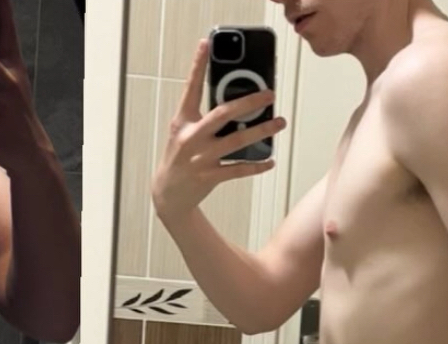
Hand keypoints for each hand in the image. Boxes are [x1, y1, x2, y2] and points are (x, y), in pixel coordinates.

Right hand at [151, 39, 288, 225]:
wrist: (168, 195)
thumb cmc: (180, 158)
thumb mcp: (184, 133)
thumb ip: (204, 118)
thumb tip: (236, 105)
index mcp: (183, 122)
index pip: (191, 89)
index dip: (197, 65)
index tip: (205, 44)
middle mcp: (191, 138)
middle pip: (224, 113)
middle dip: (249, 101)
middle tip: (270, 93)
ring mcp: (201, 158)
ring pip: (237, 140)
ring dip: (262, 130)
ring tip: (279, 122)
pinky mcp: (210, 176)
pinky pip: (239, 169)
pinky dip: (257, 165)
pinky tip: (270, 160)